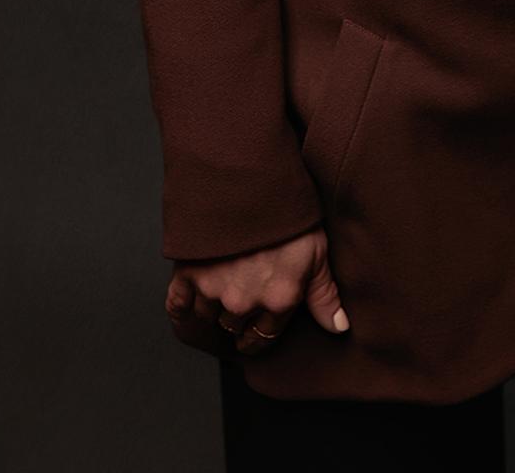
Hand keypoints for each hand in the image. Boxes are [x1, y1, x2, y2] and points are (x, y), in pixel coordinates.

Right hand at [164, 223, 349, 357]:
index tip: (253, 335)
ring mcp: (214, 289)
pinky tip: (188, 308)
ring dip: (213, 311)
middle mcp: (244, 302)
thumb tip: (338, 328)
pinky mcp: (188, 273)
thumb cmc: (288, 211)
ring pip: (208, 317)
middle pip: (234, 327)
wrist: (252, 178)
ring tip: (219, 297)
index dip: (258, 337)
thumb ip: (324, 295)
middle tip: (238, 309)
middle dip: (238, 321)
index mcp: (278, 300)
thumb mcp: (317, 251)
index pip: (263, 337)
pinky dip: (181, 311)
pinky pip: (177, 307)